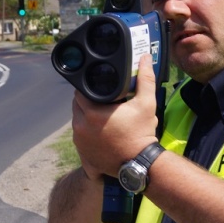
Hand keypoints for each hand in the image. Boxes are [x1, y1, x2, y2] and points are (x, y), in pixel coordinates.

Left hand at [71, 54, 158, 177]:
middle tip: (103, 99)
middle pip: (77, 105)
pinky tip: (99, 128)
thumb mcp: (146, 104)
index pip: (79, 92)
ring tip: (102, 113)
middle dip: (87, 100)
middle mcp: (80, 126)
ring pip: (77, 119)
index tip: (98, 87)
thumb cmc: (141, 134)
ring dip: (85, 115)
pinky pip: (79, 134)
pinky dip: (86, 130)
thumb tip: (145, 59)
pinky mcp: (81, 151)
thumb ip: (145, 79)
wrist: (139, 164)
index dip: (88, 87)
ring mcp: (79, 140)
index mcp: (92, 112)